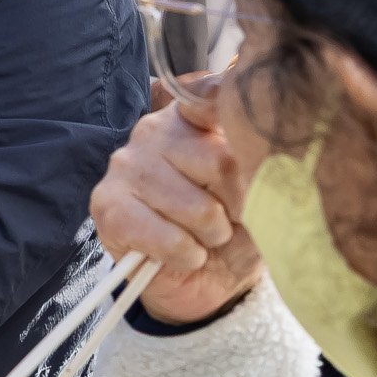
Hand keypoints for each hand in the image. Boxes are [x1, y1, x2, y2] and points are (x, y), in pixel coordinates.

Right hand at [90, 77, 260, 324]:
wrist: (214, 281)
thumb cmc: (239, 226)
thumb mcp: (265, 188)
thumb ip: (263, 159)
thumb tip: (269, 156)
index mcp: (192, 118)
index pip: (205, 95)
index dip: (223, 104)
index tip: (238, 113)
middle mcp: (153, 131)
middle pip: (218, 161)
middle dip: (237, 204)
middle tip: (228, 217)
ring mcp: (124, 166)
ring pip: (197, 207)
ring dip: (212, 236)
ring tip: (204, 237)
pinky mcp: (107, 206)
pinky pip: (168, 237)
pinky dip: (187, 255)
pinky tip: (183, 253)